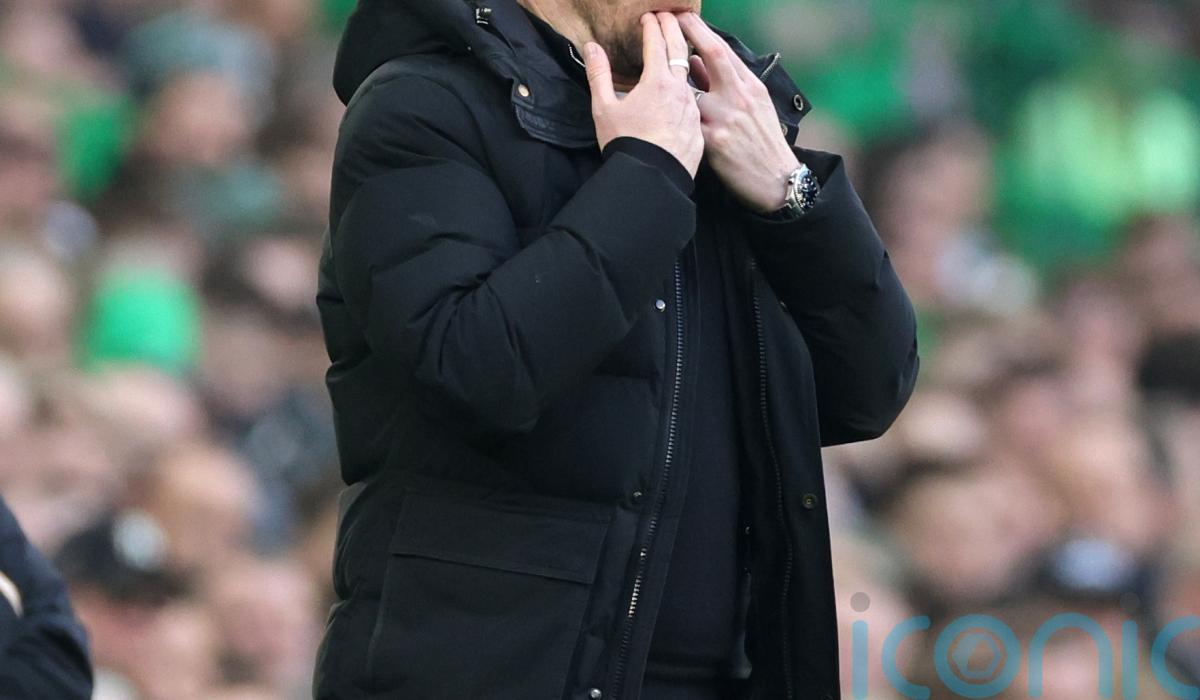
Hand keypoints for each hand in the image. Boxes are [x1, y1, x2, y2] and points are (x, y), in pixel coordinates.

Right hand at [584, 12, 703, 177]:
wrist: (651, 181)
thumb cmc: (626, 144)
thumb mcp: (604, 108)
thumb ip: (598, 75)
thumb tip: (591, 48)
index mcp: (657, 82)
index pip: (657, 42)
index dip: (652, 25)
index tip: (648, 16)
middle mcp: (680, 91)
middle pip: (681, 50)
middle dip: (674, 28)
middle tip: (669, 16)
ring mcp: (693, 110)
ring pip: (690, 77)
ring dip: (684, 60)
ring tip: (678, 53)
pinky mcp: (698, 129)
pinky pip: (694, 103)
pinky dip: (689, 91)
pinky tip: (683, 95)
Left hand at [677, 11, 799, 212]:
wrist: (776, 179)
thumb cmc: (761, 141)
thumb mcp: (754, 106)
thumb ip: (725, 83)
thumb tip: (693, 61)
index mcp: (750, 86)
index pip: (722, 50)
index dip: (700, 30)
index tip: (682, 16)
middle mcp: (740, 97)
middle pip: (713, 55)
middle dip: (688, 34)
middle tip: (664, 19)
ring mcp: (727, 118)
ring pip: (693, 90)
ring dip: (673, 80)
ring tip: (653, 71)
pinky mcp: (715, 142)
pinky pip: (688, 123)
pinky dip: (674, 114)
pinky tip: (659, 111)